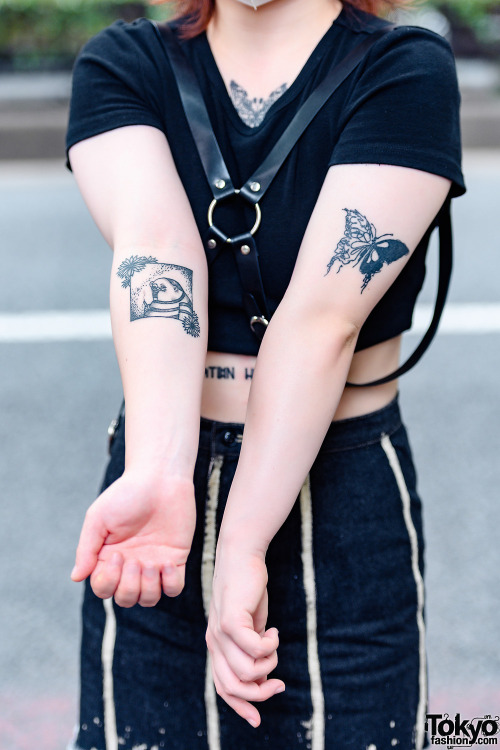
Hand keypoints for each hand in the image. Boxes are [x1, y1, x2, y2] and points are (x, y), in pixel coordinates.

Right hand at [71, 470, 195, 605]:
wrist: (159, 478)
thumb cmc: (126, 494)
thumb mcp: (98, 518)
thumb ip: (86, 549)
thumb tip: (76, 578)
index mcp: (109, 557)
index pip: (103, 589)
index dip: (108, 582)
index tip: (117, 557)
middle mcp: (131, 565)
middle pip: (125, 599)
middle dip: (128, 586)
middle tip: (133, 559)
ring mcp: (154, 564)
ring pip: (149, 599)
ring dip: (148, 588)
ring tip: (151, 563)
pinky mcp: (175, 559)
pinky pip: (174, 589)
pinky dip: (170, 584)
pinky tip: (166, 563)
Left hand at [205, 543, 284, 727]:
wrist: (241, 556)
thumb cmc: (248, 590)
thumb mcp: (251, 626)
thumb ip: (253, 651)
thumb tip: (263, 679)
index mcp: (217, 646)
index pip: (223, 688)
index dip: (240, 707)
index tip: (258, 720)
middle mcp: (214, 642)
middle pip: (234, 687)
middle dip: (261, 693)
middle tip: (280, 683)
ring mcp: (220, 632)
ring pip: (247, 671)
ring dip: (269, 663)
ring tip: (274, 643)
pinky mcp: (230, 620)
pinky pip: (254, 648)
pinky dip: (270, 646)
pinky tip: (273, 631)